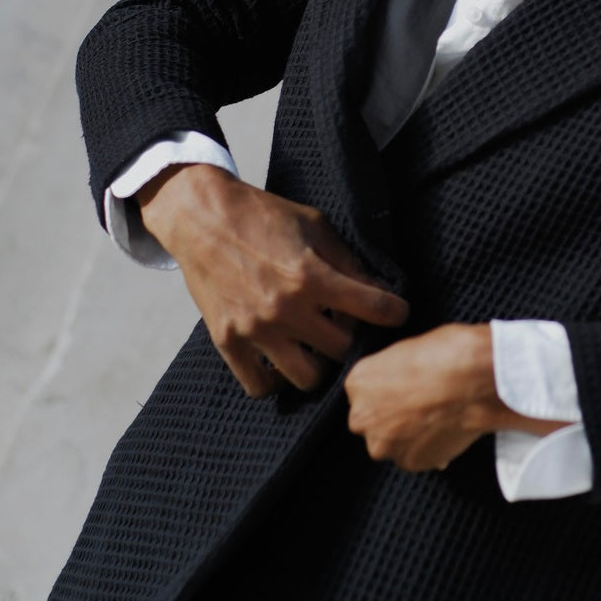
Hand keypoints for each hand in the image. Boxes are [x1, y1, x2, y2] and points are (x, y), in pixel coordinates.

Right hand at [138, 164, 408, 396]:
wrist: (203, 217)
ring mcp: (254, 330)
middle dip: (354, 338)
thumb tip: (381, 290)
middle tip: (348, 325)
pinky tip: (283, 359)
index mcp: (311, 276)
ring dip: (319, 364)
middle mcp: (285, 309)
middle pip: (342, 350)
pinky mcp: (228, 341)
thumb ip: (348, 261)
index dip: (395, 312)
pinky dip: (277, 379)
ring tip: (316, 346)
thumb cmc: (262, 215)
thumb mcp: (315, 225)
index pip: (374, 309)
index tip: (397, 313)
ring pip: (307, 378)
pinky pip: (260, 385)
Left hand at [344, 323, 570, 472]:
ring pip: (391, 443)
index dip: (386, 391)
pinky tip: (446, 429)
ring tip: (437, 417)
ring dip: (408, 436)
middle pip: (371, 421)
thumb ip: (394, 372)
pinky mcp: (409, 463)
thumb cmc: (447, 354)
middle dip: (391, 417)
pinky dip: (427, 448)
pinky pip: (415, 457)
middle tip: (421, 404)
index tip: (405, 388)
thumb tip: (403, 381)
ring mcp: (385, 444)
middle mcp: (363, 416)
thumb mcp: (409, 349)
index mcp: (358, 382)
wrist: (475, 381)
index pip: (363, 392)